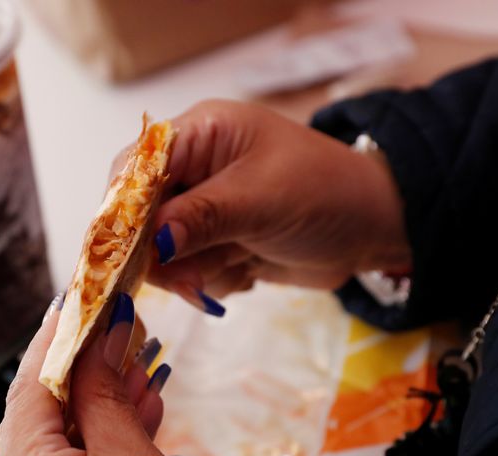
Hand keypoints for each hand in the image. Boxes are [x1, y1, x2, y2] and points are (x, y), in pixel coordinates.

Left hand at [0, 294, 165, 455]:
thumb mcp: (122, 455)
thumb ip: (107, 392)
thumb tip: (105, 334)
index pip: (36, 372)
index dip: (61, 329)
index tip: (83, 294)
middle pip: (52, 397)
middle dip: (92, 358)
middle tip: (123, 324)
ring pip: (74, 426)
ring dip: (108, 391)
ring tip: (142, 360)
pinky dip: (112, 428)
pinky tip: (144, 405)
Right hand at [120, 100, 410, 298]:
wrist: (374, 230)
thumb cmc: (326, 193)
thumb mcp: (264, 199)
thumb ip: (203, 216)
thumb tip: (150, 240)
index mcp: (202, 134)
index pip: (136, 165)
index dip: (123, 208)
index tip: (124, 251)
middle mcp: (197, 169)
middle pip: (143, 215)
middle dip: (166, 252)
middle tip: (191, 277)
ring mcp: (207, 209)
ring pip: (166, 251)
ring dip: (197, 270)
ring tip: (240, 264)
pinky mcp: (220, 242)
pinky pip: (192, 270)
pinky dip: (215, 279)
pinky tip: (249, 270)